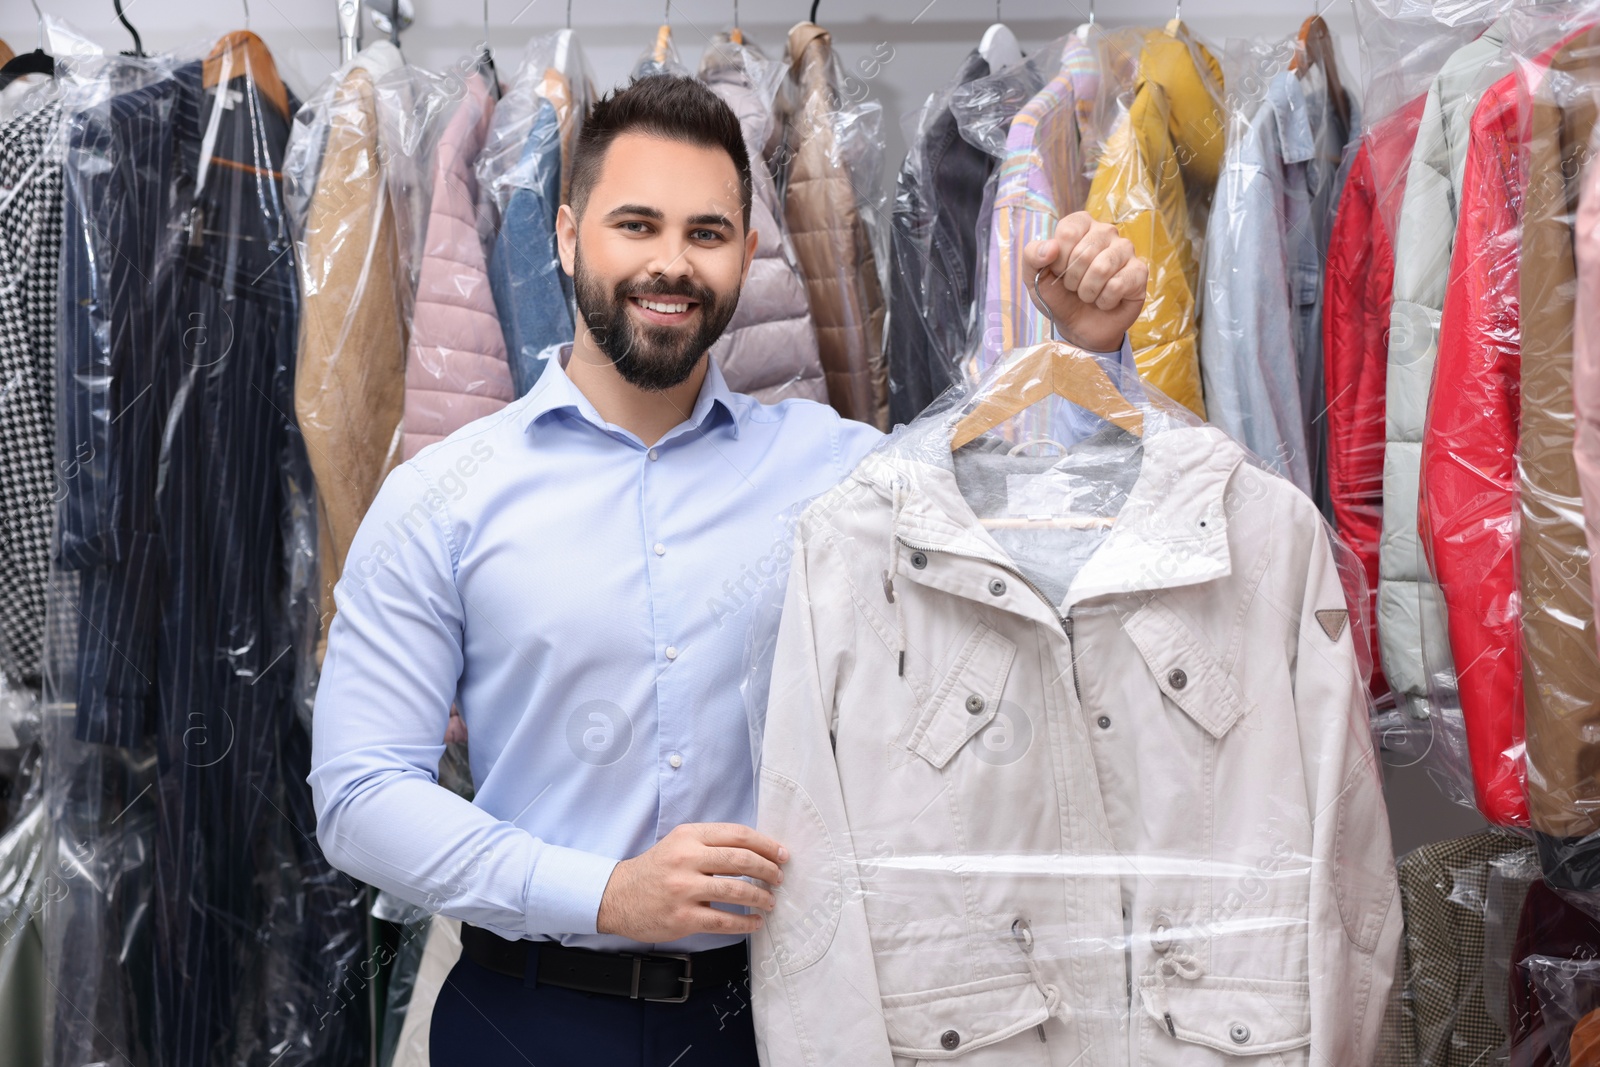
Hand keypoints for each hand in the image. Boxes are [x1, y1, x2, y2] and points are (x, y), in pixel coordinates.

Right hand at [595, 822, 787, 942]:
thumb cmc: (655, 870)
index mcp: (689, 836)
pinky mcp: (682, 917)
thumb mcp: (679, 844)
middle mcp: (686, 859)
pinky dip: (745, 922)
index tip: (782, 854)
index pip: (737, 835)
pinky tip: (754, 922)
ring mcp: (684, 889)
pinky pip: (723, 920)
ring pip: (735, 890)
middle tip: (779, 878)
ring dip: (760, 897)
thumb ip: (711, 844)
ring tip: (770, 901)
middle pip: (741, 860)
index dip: (766, 844)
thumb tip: (756, 853)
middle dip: (768, 870)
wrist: (617, 897)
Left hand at [1023, 212, 1148, 352]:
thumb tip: (1051, 248)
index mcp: (1081, 225)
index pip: (1068, 231)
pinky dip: (1104, 301)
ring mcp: (1125, 250)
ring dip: (1088, 291)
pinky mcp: (1139, 272)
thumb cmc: (1059, 296)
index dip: (1059, 260)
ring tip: (1088, 295)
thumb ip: (1032, 256)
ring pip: (1102, 268)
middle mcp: (1106, 232)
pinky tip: (1105, 301)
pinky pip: (1118, 285)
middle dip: (1072, 279)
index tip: (1058, 272)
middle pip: (1085, 252)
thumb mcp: (1035, 277)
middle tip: (1074, 288)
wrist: (1078, 326)